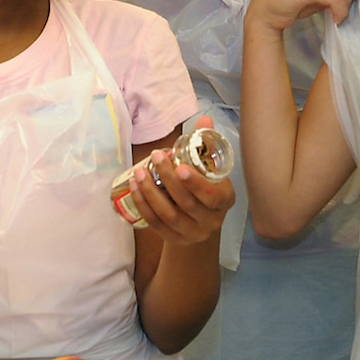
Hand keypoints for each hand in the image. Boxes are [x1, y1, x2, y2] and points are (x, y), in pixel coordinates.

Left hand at [125, 119, 234, 246]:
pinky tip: (135, 187)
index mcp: (224, 200)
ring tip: (139, 172)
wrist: (201, 226)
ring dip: (151, 192)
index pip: (212, 196)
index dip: (195, 183)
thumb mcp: (211, 170)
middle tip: (156, 157)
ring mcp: (192, 233)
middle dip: (168, 179)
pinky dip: (143, 205)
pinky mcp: (175, 239)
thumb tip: (204, 120)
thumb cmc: (206, 190)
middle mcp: (211, 220)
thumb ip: (207, 145)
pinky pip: (156, 223)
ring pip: (169, 215)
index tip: (179, 166)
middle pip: (187, 203)